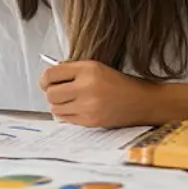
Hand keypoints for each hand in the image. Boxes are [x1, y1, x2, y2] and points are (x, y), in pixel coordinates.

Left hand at [39, 61, 155, 127]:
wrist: (143, 102)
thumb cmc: (118, 83)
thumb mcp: (95, 67)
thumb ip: (71, 70)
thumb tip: (48, 76)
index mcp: (88, 70)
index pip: (51, 74)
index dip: (45, 79)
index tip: (46, 81)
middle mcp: (87, 87)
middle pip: (50, 93)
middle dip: (51, 92)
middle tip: (59, 91)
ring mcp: (88, 106)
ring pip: (55, 107)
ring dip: (58, 104)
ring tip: (70, 100)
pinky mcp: (91, 121)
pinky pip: (65, 119)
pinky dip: (67, 114)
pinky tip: (77, 108)